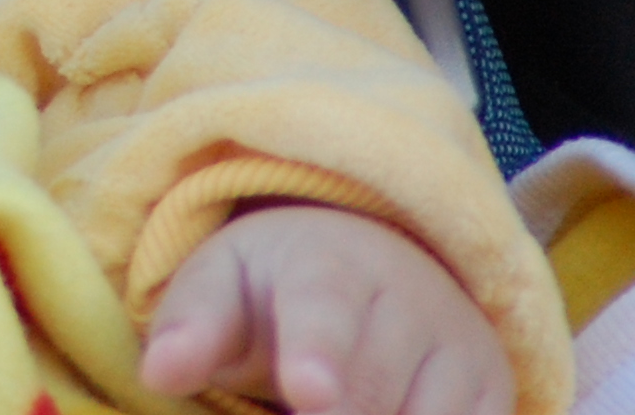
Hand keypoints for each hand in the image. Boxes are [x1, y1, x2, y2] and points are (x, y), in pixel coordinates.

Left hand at [140, 206, 510, 414]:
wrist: (378, 256)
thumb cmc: (276, 284)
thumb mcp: (221, 284)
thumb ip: (192, 327)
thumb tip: (158, 374)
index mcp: (329, 269)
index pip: (325, 314)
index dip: (318, 357)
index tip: (308, 393)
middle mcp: (412, 304)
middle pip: (372, 395)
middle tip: (292, 404)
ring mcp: (464, 352)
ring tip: (320, 402)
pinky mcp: (497, 395)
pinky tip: (387, 412)